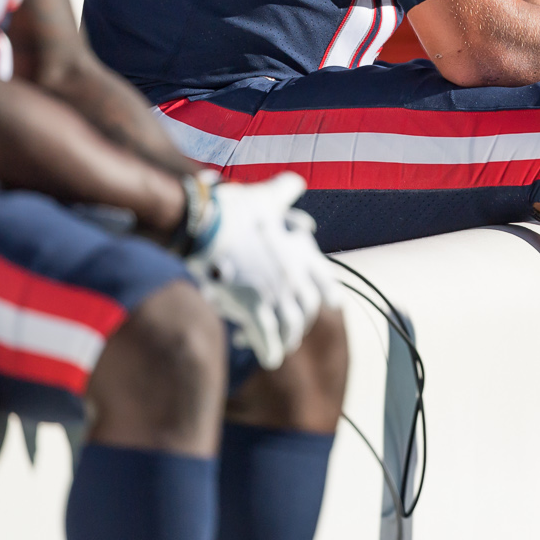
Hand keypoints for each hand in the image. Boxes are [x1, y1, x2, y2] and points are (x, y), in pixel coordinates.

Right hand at [187, 173, 338, 368]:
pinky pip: (267, 338)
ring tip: (280, 347)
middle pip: (306, 310)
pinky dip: (269, 350)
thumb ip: (284, 191)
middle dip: (300, 323)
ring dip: (286, 340)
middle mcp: (296, 275)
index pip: (325, 279)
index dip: (329, 294)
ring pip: (290, 328)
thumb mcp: (266, 197)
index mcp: (303, 251)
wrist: (206, 222)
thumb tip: (297, 180)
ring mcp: (277, 293)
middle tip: (292, 331)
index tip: (332, 304)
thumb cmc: (234, 209)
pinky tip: (270, 358)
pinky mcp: (254, 307)